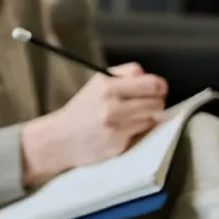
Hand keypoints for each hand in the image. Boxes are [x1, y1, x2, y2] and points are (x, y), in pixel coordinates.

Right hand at [22, 63, 167, 183]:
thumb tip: (147, 75)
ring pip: (152, 118)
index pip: (151, 83)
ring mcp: (116, 127)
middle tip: (148, 104)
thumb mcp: (96, 84)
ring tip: (134, 117)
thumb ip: (124, 74)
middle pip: (156, 101)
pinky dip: (138, 130)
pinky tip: (125, 129)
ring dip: (148, 117)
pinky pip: (142, 133)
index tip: (158, 89)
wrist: (59, 139)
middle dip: (156, 102)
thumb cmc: (80, 112)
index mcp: (106, 87)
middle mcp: (111, 106)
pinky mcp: (118, 144)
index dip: (159, 86)